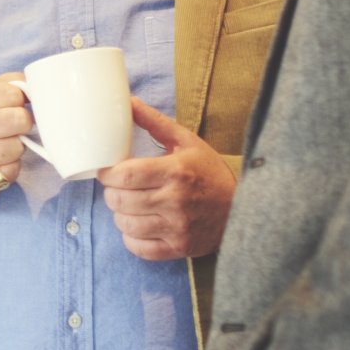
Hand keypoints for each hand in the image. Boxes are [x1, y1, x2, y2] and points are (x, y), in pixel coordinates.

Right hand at [0, 72, 33, 220]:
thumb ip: (4, 87)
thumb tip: (36, 83)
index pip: (11, 92)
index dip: (21, 100)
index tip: (16, 106)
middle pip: (19, 119)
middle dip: (23, 124)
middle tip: (14, 129)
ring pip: (18, 146)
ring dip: (17, 148)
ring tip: (3, 148)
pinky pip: (12, 170)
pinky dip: (11, 168)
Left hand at [95, 97, 236, 260]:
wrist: (243, 208)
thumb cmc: (209, 171)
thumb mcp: (186, 141)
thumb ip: (154, 122)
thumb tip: (129, 102)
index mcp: (175, 172)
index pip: (124, 176)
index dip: (107, 174)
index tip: (107, 171)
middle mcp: (175, 201)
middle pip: (120, 200)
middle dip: (112, 192)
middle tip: (118, 187)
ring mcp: (177, 228)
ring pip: (125, 224)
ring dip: (120, 214)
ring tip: (128, 205)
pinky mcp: (179, 248)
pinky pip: (138, 247)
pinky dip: (131, 237)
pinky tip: (139, 225)